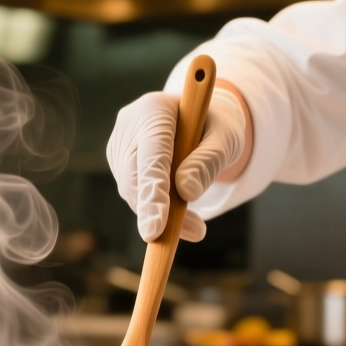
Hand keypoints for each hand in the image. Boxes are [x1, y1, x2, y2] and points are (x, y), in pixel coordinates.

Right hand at [107, 87, 248, 242]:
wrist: (201, 120)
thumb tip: (187, 193)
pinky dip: (155, 211)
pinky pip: (134, 194)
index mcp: (155, 108)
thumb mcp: (226, 139)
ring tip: (194, 227)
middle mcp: (130, 123)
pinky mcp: (119, 162)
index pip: (151, 156)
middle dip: (155, 212)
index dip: (153, 194)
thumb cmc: (216, 127)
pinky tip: (178, 215)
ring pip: (132, 190)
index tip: (155, 230)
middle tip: (185, 237)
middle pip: (134, 177)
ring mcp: (120, 143)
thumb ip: (208, 162)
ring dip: (159, 215)